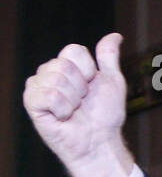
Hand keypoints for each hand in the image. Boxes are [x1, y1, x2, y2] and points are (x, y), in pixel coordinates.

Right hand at [22, 33, 134, 176]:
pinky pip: (48, 95)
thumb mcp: (112, 81)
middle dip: (82, 86)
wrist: (100, 140)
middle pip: (64, 64)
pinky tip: (63, 117)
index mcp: (66, 66)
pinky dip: (62, 108)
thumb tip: (115, 35)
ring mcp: (37, 88)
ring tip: (73, 110)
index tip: (92, 86)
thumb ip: (108, 57)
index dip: (89, 70)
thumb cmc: (105, 114)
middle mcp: (48, 74)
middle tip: (82, 102)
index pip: (74, 50)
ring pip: (56, 79)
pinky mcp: (32, 104)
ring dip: (73, 99)